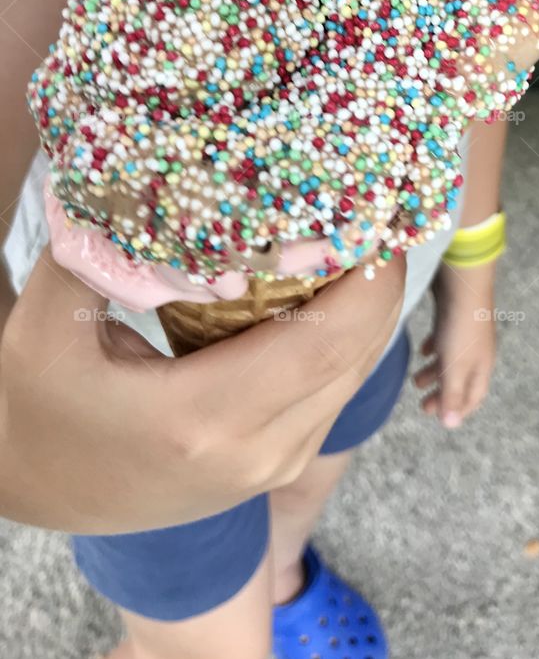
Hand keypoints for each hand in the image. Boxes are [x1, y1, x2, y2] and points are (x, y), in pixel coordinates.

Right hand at [0, 242, 404, 533]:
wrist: (39, 493)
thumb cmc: (39, 407)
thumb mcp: (47, 325)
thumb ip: (97, 246)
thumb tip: (140, 164)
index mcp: (203, 419)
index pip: (328, 342)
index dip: (370, 277)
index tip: (375, 212)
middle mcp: (257, 452)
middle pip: (357, 353)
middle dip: (378, 278)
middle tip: (371, 204)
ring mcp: (274, 463)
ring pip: (354, 372)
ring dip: (366, 305)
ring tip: (353, 233)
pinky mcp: (278, 460)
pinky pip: (334, 387)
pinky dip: (343, 333)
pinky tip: (326, 281)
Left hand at [411, 261, 496, 428]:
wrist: (462, 281)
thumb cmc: (460, 327)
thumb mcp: (455, 366)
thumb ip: (452, 395)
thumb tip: (451, 425)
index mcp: (482, 366)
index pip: (474, 397)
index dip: (458, 411)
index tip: (439, 420)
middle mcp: (477, 352)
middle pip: (461, 381)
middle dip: (442, 395)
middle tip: (422, 406)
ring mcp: (466, 334)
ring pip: (450, 362)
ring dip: (434, 374)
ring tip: (415, 380)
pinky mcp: (453, 318)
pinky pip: (444, 341)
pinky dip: (433, 349)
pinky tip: (422, 350)